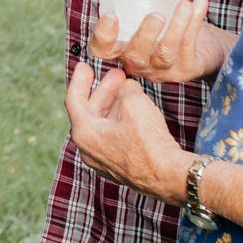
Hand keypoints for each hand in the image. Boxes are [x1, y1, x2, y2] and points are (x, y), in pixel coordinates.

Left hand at [66, 60, 188, 204]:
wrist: (169, 177)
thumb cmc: (148, 141)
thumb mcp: (134, 102)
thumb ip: (125, 89)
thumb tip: (126, 89)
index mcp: (84, 133)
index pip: (74, 100)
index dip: (79, 79)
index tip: (84, 66)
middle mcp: (88, 149)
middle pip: (91, 112)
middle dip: (104, 90)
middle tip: (117, 74)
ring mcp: (103, 160)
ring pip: (104, 125)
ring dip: (115, 104)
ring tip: (129, 88)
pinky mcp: (119, 167)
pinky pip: (114, 137)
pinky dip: (121, 120)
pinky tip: (135, 110)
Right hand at [89, 0, 230, 85]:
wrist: (201, 48)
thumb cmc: (166, 24)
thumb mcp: (145, 10)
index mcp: (121, 48)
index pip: (103, 48)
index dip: (103, 36)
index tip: (110, 16)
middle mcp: (139, 63)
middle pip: (136, 55)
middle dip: (145, 35)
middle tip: (157, 15)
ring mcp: (162, 69)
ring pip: (166, 52)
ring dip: (176, 27)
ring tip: (185, 5)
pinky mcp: (185, 69)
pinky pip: (189, 44)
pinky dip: (196, 21)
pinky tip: (201, 0)